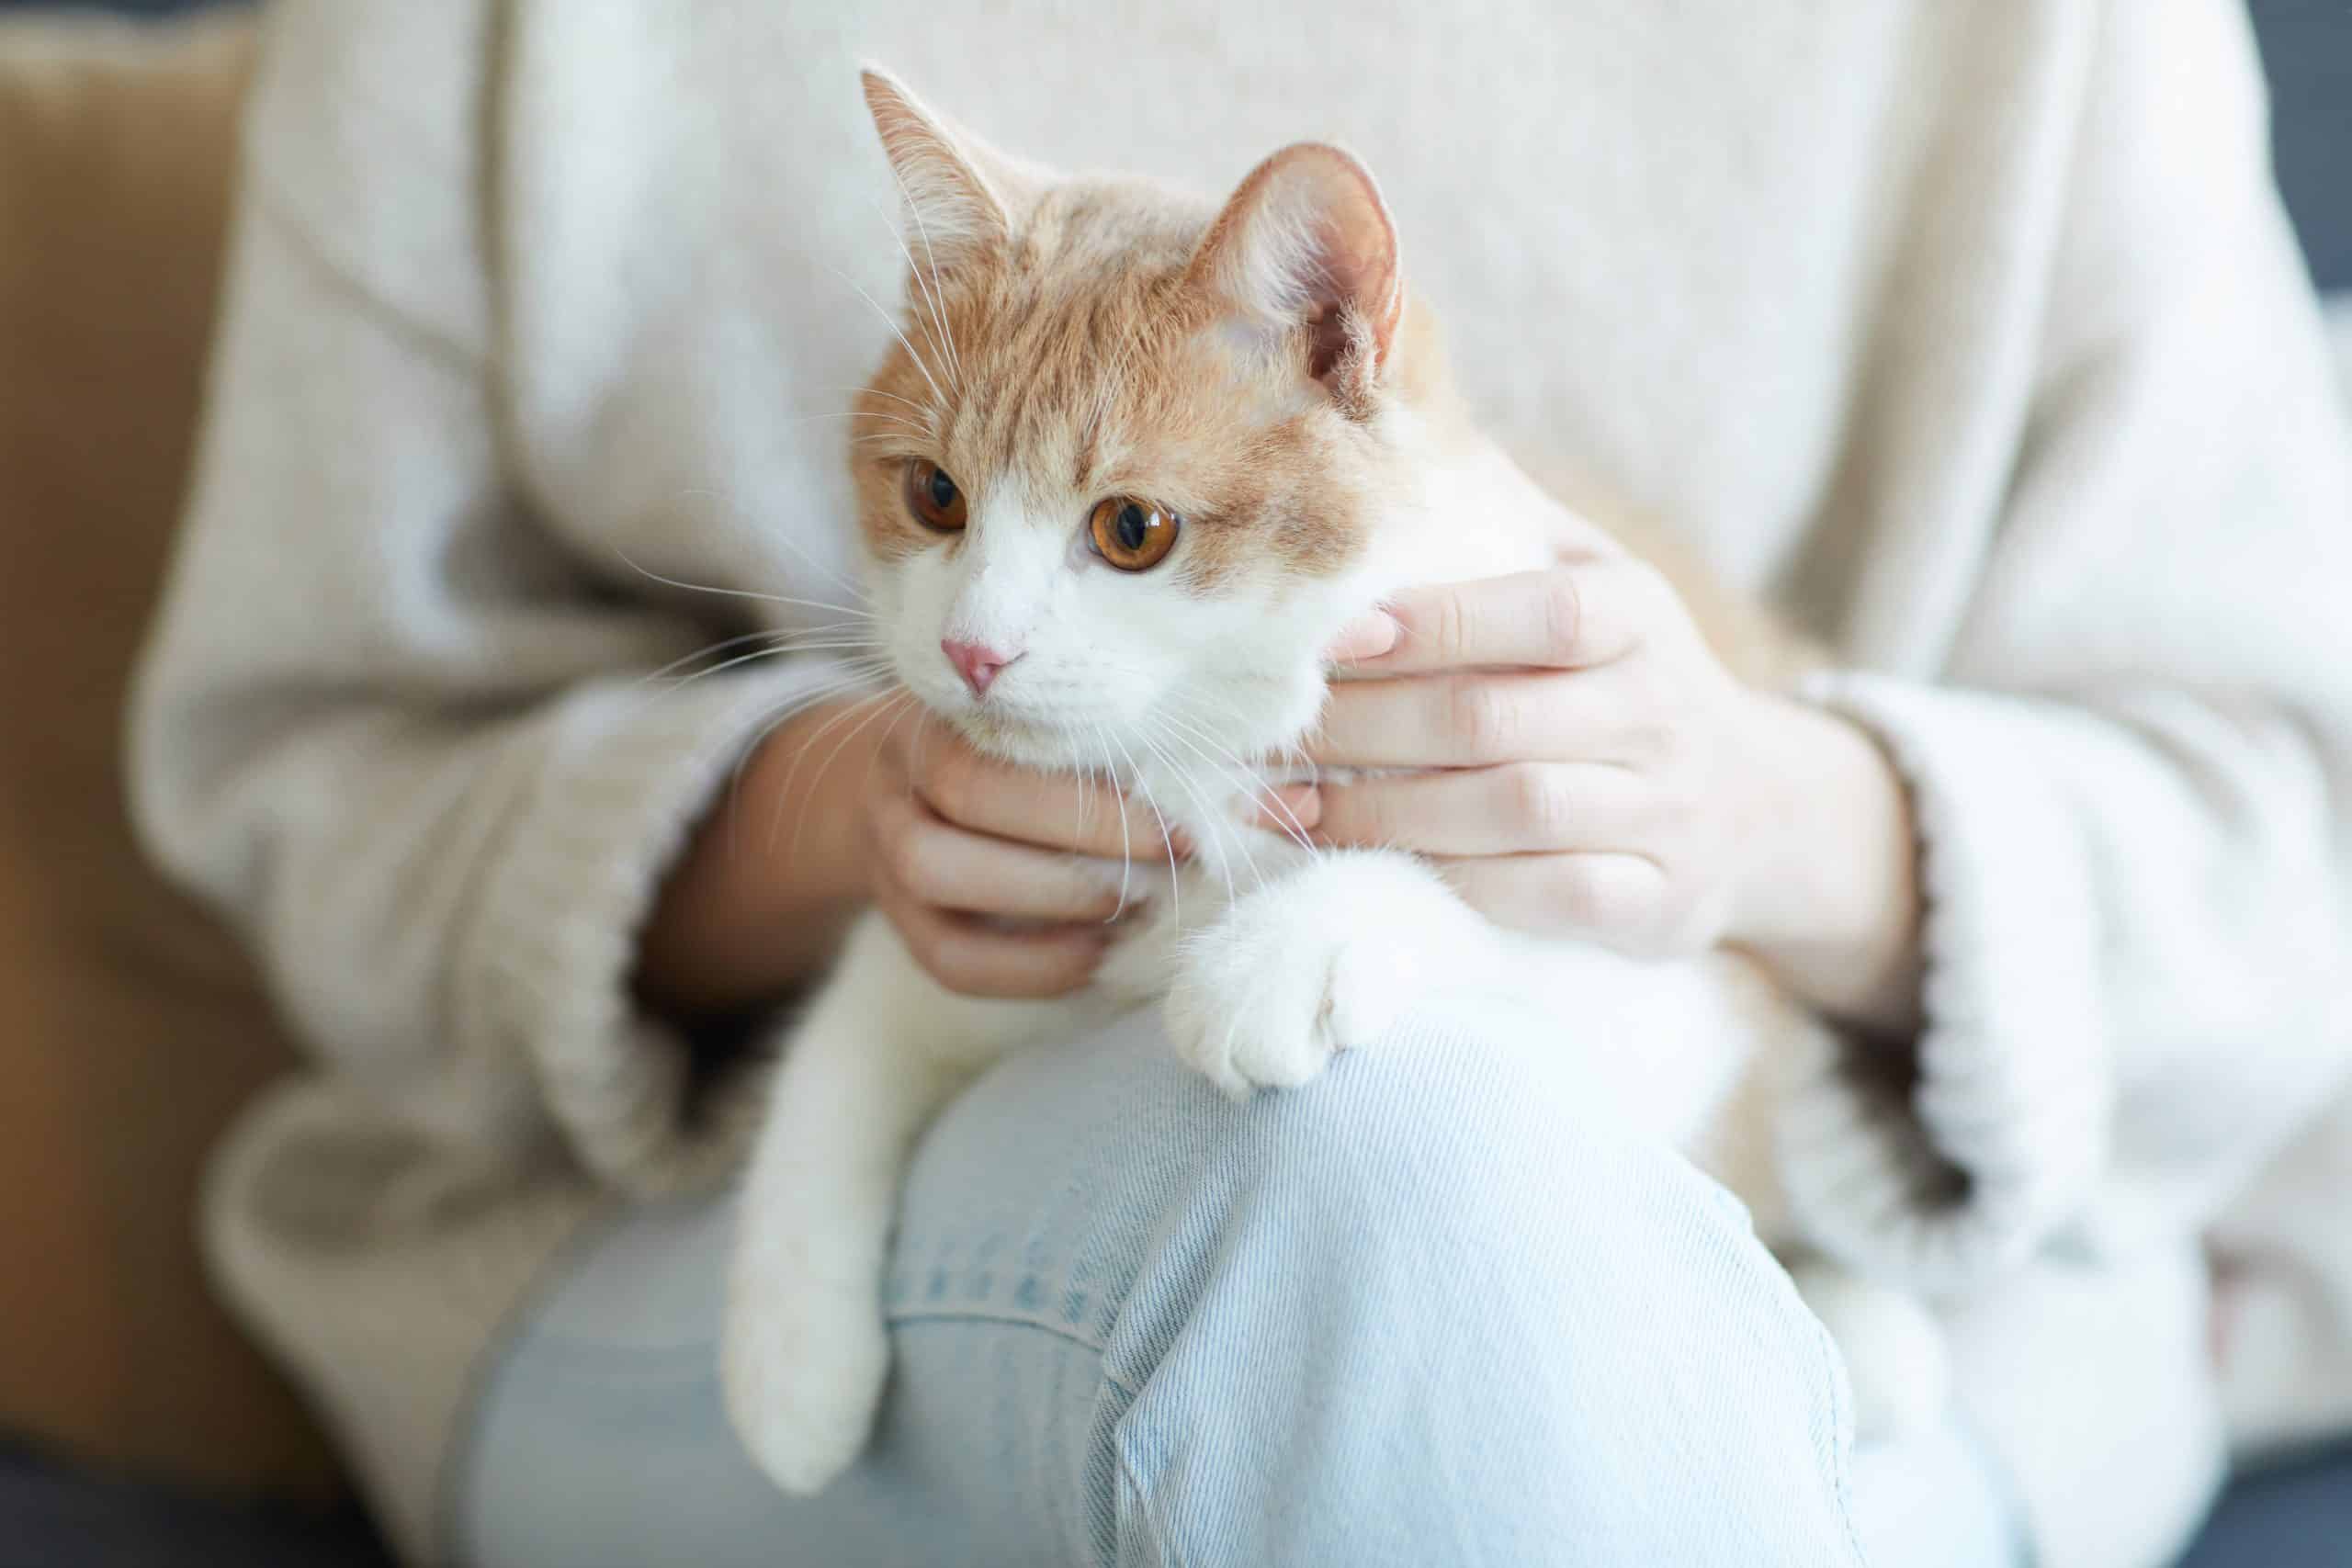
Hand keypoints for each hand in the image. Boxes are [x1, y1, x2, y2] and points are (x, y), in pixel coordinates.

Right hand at [635, 697, 1175, 1016]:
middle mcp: (902, 759)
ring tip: (1129, 904)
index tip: (1194, 808)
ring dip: (1048, 893)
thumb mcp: (1081, 724)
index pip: (1015, 723)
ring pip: (937, 868)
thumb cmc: (1037, 751)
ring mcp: (884, 837)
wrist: (920, 788)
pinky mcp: (892, 915)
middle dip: (1087, 830)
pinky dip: (1025, 967)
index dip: (1106, 776)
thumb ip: (1161, 740)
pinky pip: (946, 955)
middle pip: (969, 789)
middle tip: (1176, 854)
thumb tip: (1290, 794)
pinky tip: (1091, 957)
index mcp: (958, 695)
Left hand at [1296, 555, 1922, 1029]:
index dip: (1434, 625)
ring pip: (1509, 813)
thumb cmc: (1629, 676)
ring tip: (1286, 804)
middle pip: (1494, 720)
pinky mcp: (1655, 905)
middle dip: (1365, 728)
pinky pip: (1541, 898)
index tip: (1329, 638)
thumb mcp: (1599, 582)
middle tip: (1268, 733)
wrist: (1763, 809)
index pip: (1542, 614)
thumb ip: (1506, 523)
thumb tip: (1385, 448)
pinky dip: (1447, 883)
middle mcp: (1660, 712)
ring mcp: (1663, 814)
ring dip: (1381, 813)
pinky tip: (1369, 868)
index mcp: (1641, 617)